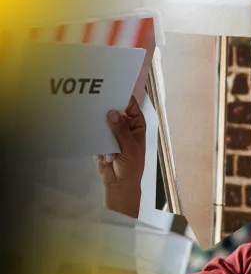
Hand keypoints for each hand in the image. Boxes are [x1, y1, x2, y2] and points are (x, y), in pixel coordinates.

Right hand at [95, 97, 146, 217]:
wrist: (119, 184)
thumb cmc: (131, 166)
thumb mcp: (129, 147)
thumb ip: (120, 130)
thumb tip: (112, 113)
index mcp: (136, 124)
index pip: (131, 106)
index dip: (123, 97)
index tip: (112, 89)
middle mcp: (124, 126)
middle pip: (114, 112)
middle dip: (106, 109)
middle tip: (96, 101)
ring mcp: (111, 133)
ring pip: (103, 122)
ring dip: (99, 124)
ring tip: (94, 121)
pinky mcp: (100, 141)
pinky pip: (95, 133)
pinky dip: (93, 134)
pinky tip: (91, 136)